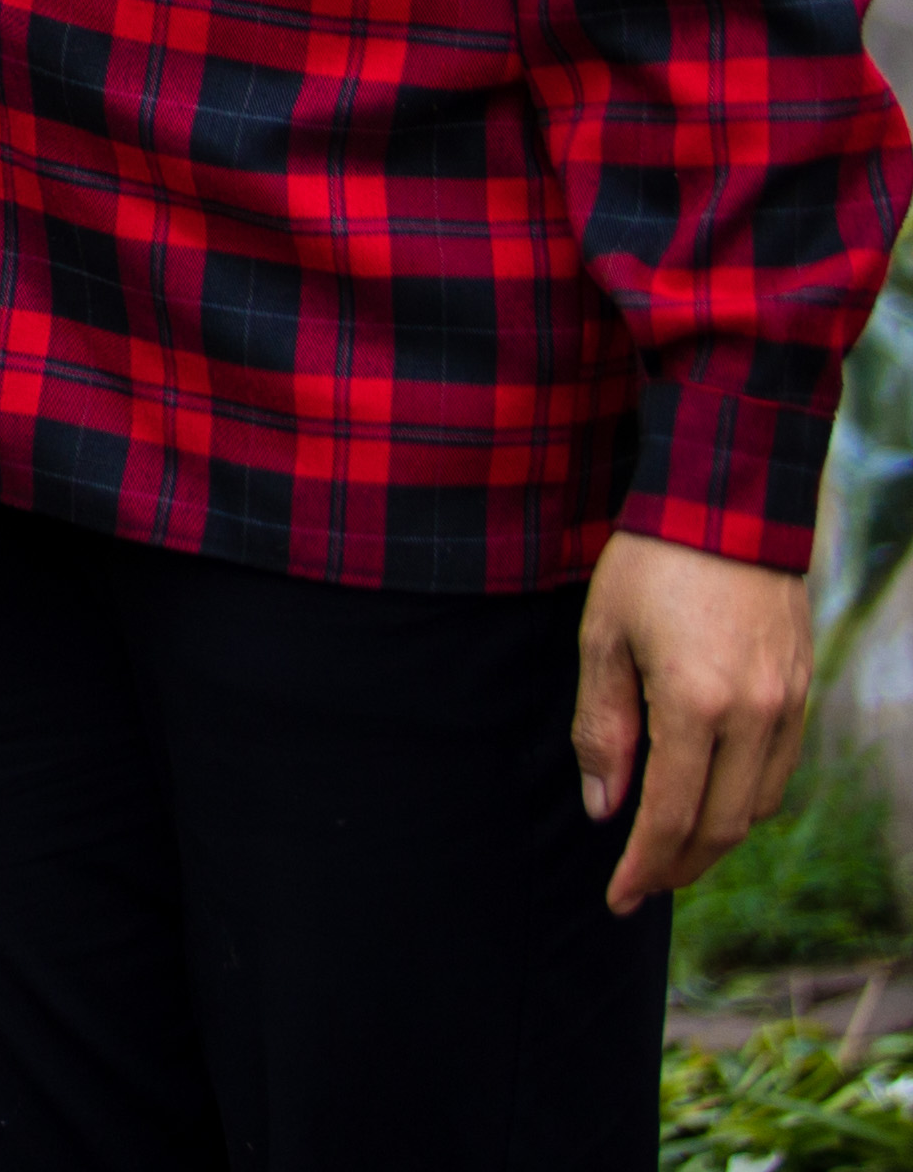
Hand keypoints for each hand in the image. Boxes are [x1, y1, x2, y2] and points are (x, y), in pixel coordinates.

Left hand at [578, 533, 814, 909]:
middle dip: (679, 866)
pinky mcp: (804, 693)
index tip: (617, 898)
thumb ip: (603, 728)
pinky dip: (743, 799)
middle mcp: (756, 716)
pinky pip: (779, 771)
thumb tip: (605, 808)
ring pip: (757, 805)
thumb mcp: (603, 639)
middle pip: (722, 826)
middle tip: (639, 885)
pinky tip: (709, 799)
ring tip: (668, 849)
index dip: (643, 866)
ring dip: (714, 838)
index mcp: (698, 705)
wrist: (729, 507)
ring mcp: (789, 706)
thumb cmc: (650, 565)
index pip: (672, 816)